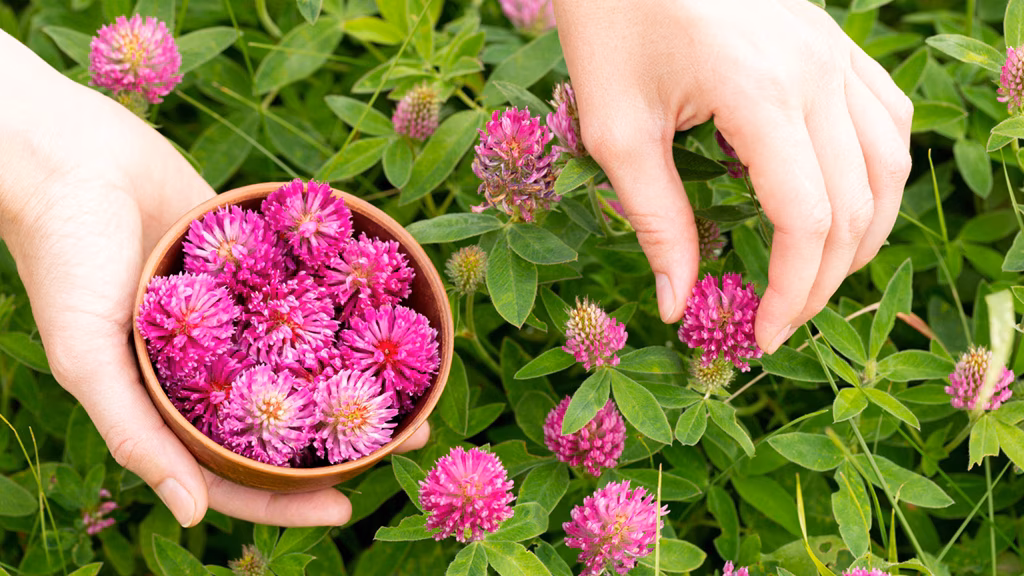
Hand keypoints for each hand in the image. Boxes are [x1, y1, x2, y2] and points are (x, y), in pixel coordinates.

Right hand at [0, 31, 429, 526]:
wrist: (74, 156)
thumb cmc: (66, 258)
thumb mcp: (89, 356)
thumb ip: (136, 435)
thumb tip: (192, 516)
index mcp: (167, 397)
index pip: (232, 468)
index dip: (285, 497)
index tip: (345, 508)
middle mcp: (206, 360)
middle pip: (282, 415)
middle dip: (340, 438)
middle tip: (407, 442)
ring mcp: (233, 310)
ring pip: (303, 353)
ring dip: (353, 371)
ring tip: (413, 385)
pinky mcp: (251, 258)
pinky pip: (304, 289)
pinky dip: (341, 305)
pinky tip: (388, 312)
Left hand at [554, 0, 911, 352]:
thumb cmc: (610, 20)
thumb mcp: (616, 128)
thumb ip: (655, 219)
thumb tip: (677, 304)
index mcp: (762, 93)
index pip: (808, 220)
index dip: (793, 292)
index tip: (762, 336)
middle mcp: (817, 71)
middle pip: (856, 202)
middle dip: (824, 278)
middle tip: (780, 319)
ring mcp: (834, 51)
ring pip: (888, 163)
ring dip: (864, 232)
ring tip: (819, 277)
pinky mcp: (831, 42)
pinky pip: (885, 115)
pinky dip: (878, 173)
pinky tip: (847, 202)